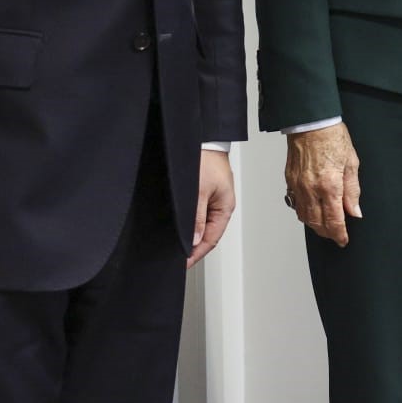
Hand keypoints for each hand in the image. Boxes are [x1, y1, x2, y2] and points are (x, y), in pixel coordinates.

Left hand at [188, 149, 235, 268]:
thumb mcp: (199, 192)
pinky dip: (190, 224)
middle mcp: (221, 206)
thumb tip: (194, 240)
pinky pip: (199, 215)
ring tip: (176, 246)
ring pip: (203, 225)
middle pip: (208, 234)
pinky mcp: (206, 194)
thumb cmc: (206, 160)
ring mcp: (214, 200)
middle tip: (177, 258)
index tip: (183, 263)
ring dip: (191, 236)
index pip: (211, 239)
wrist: (204, 139)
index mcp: (225, 207)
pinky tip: (180, 228)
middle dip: (193, 247)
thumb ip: (197, 218)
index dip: (197, 253)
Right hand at [284, 123, 361, 246]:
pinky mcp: (290, 181)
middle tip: (336, 235)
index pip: (334, 220)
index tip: (343, 240)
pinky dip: (304, 213)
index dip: (340, 234)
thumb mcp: (351, 163)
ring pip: (304, 217)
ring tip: (325, 227)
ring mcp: (298, 186)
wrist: (311, 123)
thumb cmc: (332, 137)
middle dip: (327, 233)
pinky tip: (312, 212)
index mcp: (330, 185)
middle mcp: (311, 189)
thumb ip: (352, 191)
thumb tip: (355, 211)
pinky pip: (295, 204)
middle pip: (317, 223)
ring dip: (315, 226)